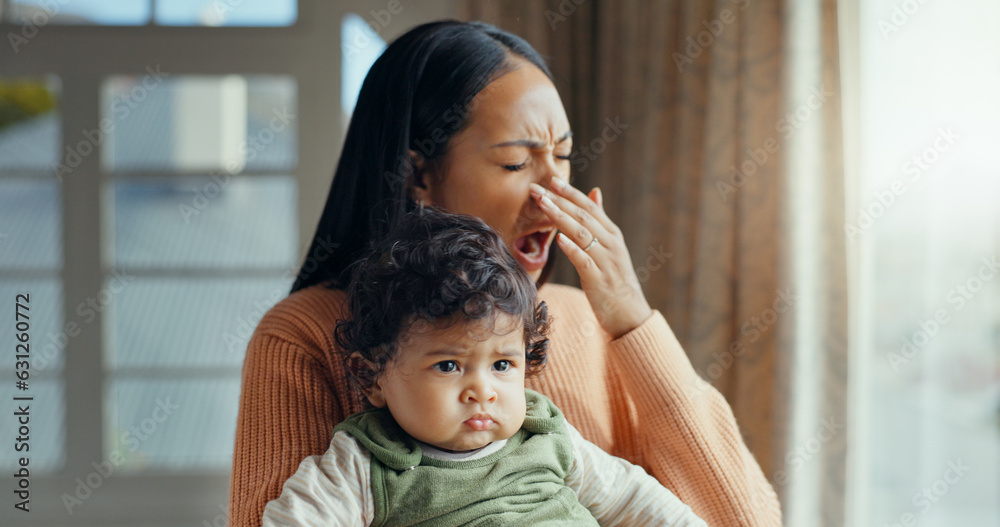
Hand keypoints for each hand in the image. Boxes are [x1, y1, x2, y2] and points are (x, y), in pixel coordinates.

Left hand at [529, 179, 652, 338]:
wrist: (631, 315)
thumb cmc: (616, 280)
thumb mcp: (611, 247)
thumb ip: (600, 220)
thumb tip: (595, 191)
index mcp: (612, 234)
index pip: (589, 207)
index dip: (570, 193)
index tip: (551, 180)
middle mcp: (610, 244)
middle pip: (582, 216)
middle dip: (558, 201)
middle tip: (537, 189)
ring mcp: (606, 261)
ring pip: (581, 234)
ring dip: (560, 217)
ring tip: (542, 205)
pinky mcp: (598, 280)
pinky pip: (584, 260)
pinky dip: (572, 248)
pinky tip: (559, 238)